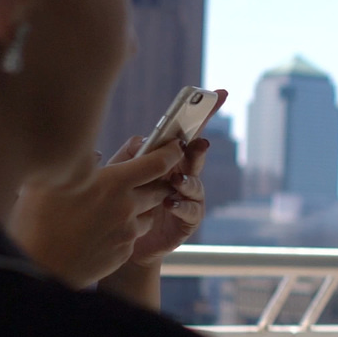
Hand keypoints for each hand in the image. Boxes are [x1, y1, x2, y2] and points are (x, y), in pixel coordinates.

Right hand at [8, 136, 185, 288]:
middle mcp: (127, 206)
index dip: (170, 153)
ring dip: (139, 208)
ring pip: (147, 214)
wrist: (37, 266)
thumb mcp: (54, 179)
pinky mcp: (125, 252)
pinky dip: (125, 230)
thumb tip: (97, 153)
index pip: (158, 163)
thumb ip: (83, 162)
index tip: (174, 147)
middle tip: (139, 178)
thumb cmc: (37, 219)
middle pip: (159, 189)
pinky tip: (101, 231)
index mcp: (112, 182)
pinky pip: (134, 235)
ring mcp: (128, 232)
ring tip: (112, 208)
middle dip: (154, 182)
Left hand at [129, 91, 220, 264]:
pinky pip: (192, 210)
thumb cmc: (124, 205)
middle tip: (199, 143)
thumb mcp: (119, 177)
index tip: (218, 93)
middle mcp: (182, 174)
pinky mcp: (188, 221)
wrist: (122, 243)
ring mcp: (188, 197)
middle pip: (196, 155)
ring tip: (175, 181)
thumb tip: (140, 137)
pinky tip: (170, 202)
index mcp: (168, 159)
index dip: (203, 113)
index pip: (186, 132)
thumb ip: (129, 157)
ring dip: (187, 180)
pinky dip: (182, 205)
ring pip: (196, 183)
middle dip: (199, 148)